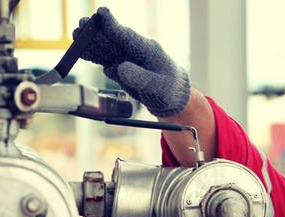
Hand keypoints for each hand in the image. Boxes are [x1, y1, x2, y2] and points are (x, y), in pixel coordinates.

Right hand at [73, 7, 189, 117]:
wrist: (171, 98)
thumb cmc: (169, 89)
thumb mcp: (158, 86)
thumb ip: (139, 77)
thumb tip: (118, 68)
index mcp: (148, 50)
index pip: (127, 36)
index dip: (113, 25)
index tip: (101, 13)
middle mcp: (135, 51)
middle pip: (112, 39)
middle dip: (96, 32)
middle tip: (80, 25)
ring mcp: (127, 58)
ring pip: (106, 48)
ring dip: (91, 43)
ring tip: (76, 36)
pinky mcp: (121, 67)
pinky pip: (104, 59)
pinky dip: (93, 56)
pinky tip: (81, 52)